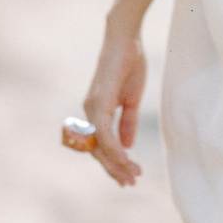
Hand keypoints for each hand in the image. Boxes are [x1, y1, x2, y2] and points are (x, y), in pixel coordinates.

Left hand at [82, 20, 146, 186]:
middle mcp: (89, 113)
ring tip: (132, 175)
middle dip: (114, 169)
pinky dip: (114, 149)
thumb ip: (127, 123)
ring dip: (116, 163)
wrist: (126, 40)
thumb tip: (127, 145)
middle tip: (131, 183)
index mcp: (97, 112)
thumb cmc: (129, 64)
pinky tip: (126, 159)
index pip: (101, 145)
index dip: (114, 162)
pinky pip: (104, 134)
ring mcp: (92, 108)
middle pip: (98, 151)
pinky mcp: (99, 102)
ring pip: (99, 146)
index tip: (129, 176)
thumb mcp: (131, 100)